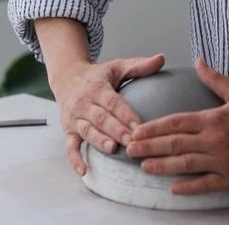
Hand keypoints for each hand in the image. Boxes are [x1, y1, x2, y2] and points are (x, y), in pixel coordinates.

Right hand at [53, 53, 165, 176]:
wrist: (67, 77)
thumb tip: (161, 58)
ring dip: (99, 141)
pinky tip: (85, 170)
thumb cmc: (98, 75)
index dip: (126, 114)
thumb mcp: (117, 66)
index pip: (113, 102)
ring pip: (87, 131)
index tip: (140, 125)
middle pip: (101, 118)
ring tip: (113, 149)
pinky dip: (75, 159)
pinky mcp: (68, 130)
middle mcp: (83, 102)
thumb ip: (139, 66)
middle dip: (116, 130)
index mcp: (97, 87)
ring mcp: (74, 117)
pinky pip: (70, 146)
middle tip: (132, 141)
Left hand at [126, 58, 228, 194]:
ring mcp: (222, 161)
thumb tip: (199, 60)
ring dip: (162, 166)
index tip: (137, 130)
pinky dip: (189, 187)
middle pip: (175, 143)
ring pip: (186, 164)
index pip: (176, 122)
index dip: (154, 127)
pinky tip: (173, 188)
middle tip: (130, 149)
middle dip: (150, 146)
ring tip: (143, 167)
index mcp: (212, 119)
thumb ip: (214, 79)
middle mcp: (214, 140)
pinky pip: (206, 184)